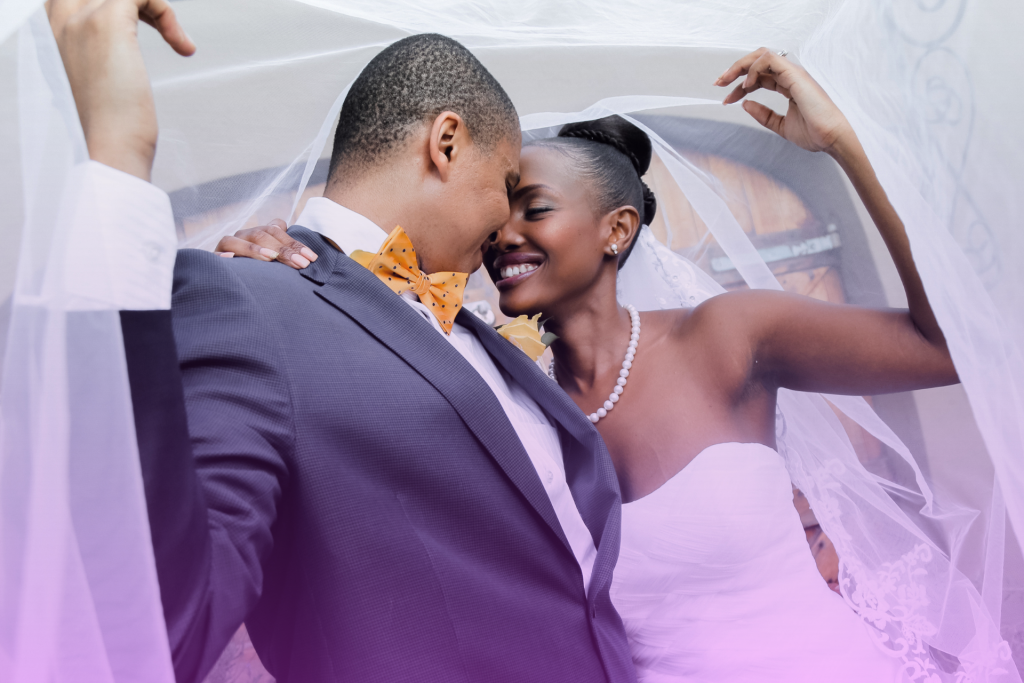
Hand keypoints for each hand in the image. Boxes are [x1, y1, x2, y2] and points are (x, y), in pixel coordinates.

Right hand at [47, 0, 195, 179]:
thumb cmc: (107, 132)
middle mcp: (59, 23)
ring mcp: (79, 19)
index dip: (113, 6)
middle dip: (132, 3)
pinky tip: (182, 46)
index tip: (143, 27)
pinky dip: (167, 14)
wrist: (107, 151)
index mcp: (51, 38)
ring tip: (177, 39)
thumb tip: (116, 63)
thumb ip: (98, 65)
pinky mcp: (107, 23)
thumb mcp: (95, 89)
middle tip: (161, 26)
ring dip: (156, 9)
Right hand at [215, 220, 317, 268]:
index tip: (311, 258)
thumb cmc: (261, 271)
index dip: (294, 243)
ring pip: (236, 241)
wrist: (231, 284)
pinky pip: (214, 257)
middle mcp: (242, 237)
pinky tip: (229, 259)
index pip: (276, 230)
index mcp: (258, 234)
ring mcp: (226, 247)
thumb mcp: (276, 261)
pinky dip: (221, 257)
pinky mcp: (213, 260)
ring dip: (254, 249)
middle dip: (282, 249)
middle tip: (300, 264)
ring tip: (271, 258)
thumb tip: (310, 258)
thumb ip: (289, 253)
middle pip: (261, 235)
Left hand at [715, 48, 853, 157]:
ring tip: (727, 82)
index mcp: (789, 86)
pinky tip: (746, 86)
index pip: (760, 77)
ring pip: (762, 55)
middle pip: (759, 61)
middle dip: (736, 69)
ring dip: (741, 66)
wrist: (831, 138)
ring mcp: (793, 74)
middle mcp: (791, 76)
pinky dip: (754, 70)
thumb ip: (764, 115)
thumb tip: (745, 104)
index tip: (727, 99)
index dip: (740, 87)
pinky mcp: (795, 75)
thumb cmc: (815, 133)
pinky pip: (770, 60)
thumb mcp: (780, 125)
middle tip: (719, 83)